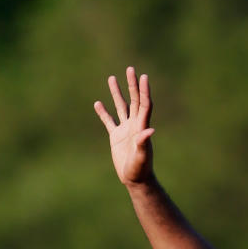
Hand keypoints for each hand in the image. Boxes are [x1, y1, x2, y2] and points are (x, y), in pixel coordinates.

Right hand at [94, 66, 154, 186]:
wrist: (135, 179)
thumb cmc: (140, 169)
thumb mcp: (142, 156)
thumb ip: (144, 143)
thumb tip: (150, 130)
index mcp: (141, 126)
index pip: (144, 104)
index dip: (144, 90)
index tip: (143, 76)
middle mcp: (134, 124)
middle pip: (134, 100)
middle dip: (132, 85)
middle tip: (130, 69)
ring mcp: (125, 129)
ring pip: (120, 107)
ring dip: (116, 93)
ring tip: (112, 78)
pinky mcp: (116, 136)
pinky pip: (109, 121)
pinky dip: (103, 112)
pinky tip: (98, 103)